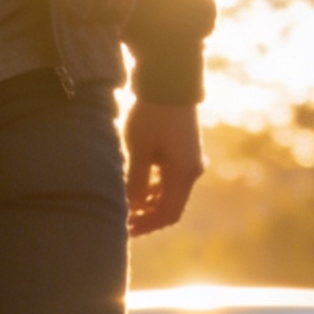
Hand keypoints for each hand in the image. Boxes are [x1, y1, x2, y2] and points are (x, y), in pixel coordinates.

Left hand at [124, 101, 203, 234]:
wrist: (169, 83)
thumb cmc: (153, 115)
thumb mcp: (140, 150)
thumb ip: (135, 181)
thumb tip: (131, 208)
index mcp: (184, 173)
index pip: (169, 213)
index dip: (147, 225)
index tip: (126, 230)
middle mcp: (191, 171)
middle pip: (170, 207)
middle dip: (147, 218)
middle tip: (123, 224)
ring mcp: (188, 162)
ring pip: (169, 194)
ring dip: (148, 204)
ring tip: (125, 208)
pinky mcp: (182, 153)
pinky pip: (169, 181)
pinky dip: (153, 189)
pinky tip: (134, 189)